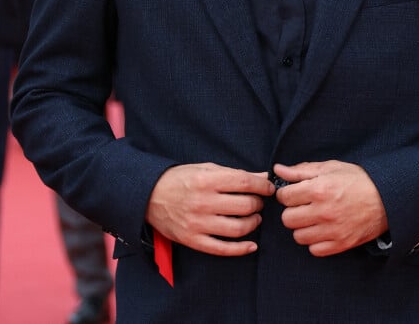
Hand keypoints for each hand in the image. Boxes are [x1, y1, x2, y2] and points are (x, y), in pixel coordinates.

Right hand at [146, 163, 274, 256]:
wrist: (150, 196)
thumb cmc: (180, 179)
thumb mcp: (206, 169)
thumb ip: (234, 173)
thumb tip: (262, 176)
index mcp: (207, 180)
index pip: (245, 182)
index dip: (262, 185)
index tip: (269, 188)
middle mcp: (203, 202)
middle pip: (244, 206)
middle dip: (258, 204)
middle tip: (259, 202)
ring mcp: (198, 223)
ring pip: (237, 228)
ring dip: (253, 223)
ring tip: (254, 218)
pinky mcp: (193, 240)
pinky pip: (222, 249)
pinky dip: (241, 249)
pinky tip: (251, 245)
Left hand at [274, 160, 387, 256]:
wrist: (387, 197)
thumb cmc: (357, 179)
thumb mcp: (330, 167)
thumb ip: (301, 170)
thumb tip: (277, 170)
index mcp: (319, 189)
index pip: (284, 197)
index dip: (287, 193)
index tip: (294, 192)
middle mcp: (323, 211)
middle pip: (287, 219)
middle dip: (292, 210)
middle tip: (303, 205)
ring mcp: (332, 230)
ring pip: (298, 236)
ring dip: (302, 227)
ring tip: (313, 218)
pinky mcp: (340, 244)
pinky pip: (314, 250)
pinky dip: (315, 241)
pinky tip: (322, 230)